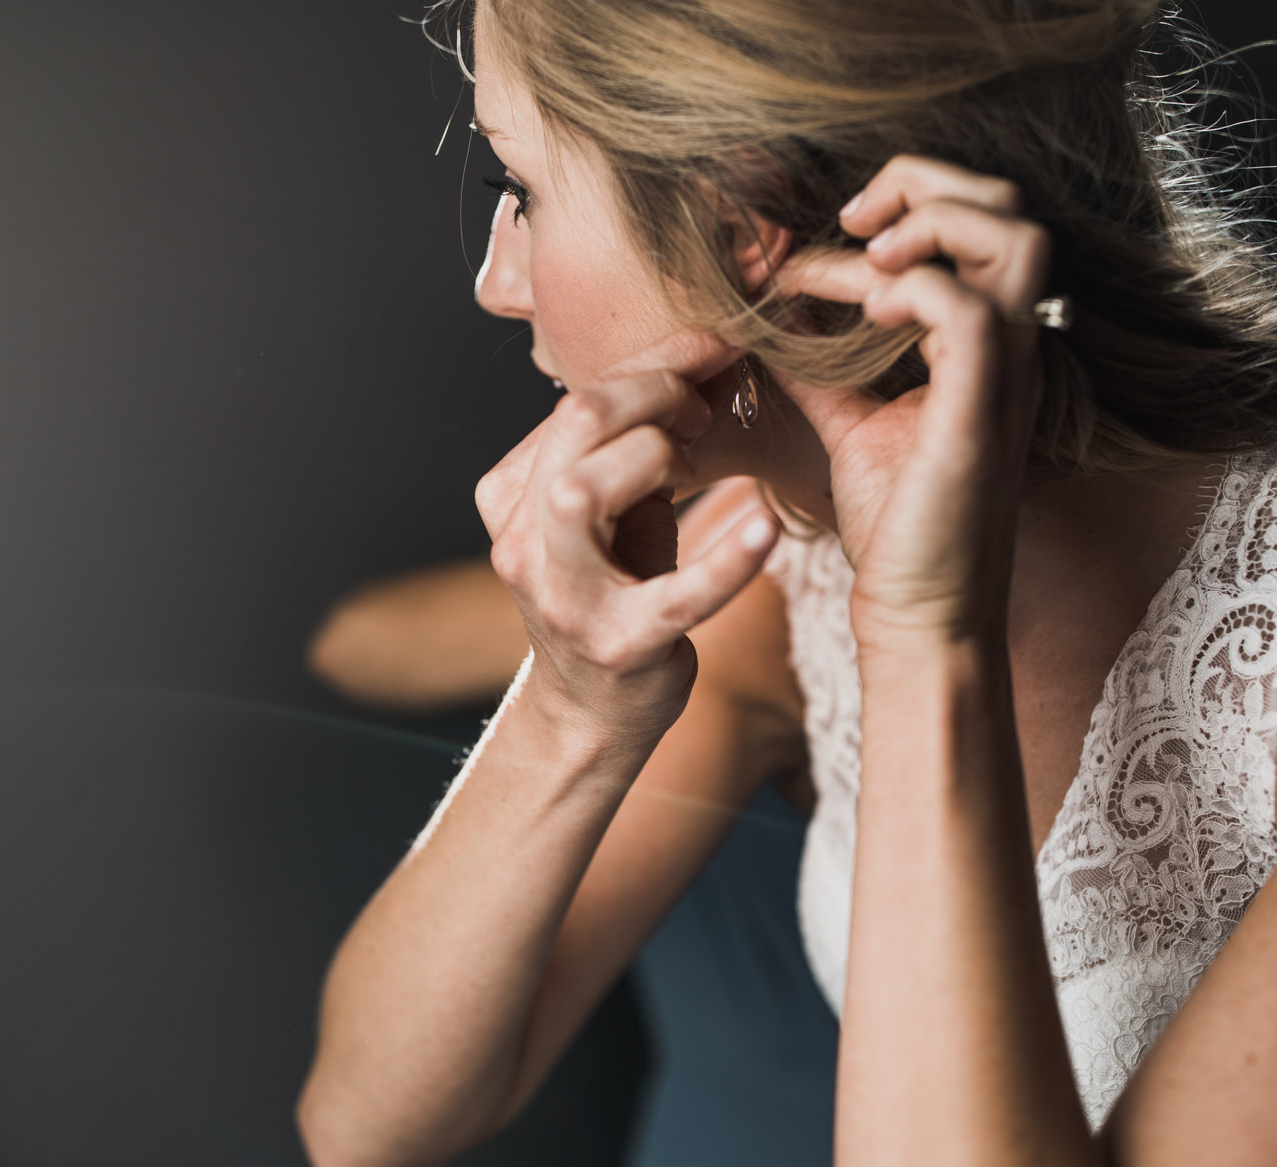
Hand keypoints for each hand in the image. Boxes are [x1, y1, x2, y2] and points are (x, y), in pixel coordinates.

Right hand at [474, 336, 780, 745]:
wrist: (595, 709)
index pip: (574, 402)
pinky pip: (678, 594)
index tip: (710, 347)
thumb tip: (699, 360)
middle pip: (577, 424)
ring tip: (704, 462)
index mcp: (511, 495)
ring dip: (664, 455)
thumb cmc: (613, 592)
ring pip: (588, 489)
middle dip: (657, 393)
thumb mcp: (608, 512)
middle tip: (705, 407)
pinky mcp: (621, 645)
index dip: (652, 362)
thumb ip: (631, 444)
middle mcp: (522, 542)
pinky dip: (728, 559)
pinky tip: (765, 528)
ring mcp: (564, 597)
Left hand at [773, 155, 1051, 646]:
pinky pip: (965, 310)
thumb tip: (770, 308)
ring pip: (1014, 236)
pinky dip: (908, 291)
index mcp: (988, 337)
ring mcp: (1007, 372)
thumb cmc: (897, 523)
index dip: (910, 197)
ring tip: (863, 261)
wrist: (920, 611)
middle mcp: (1012, 343)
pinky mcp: (980, 410)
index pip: (985, 216)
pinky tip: (860, 314)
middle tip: (852, 221)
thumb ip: (821, 357)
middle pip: (1011, 203)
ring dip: (926, 226)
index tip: (836, 230)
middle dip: (923, 184)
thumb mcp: (849, 417)